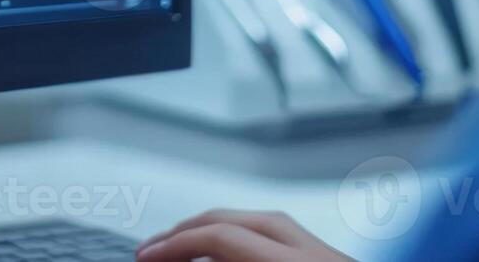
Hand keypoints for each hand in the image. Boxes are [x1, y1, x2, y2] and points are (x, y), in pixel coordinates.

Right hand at [136, 209, 355, 261]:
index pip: (223, 239)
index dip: (175, 246)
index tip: (145, 258)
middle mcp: (319, 257)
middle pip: (241, 220)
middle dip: (190, 230)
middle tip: (155, 249)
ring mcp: (333, 260)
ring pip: (266, 224)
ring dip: (220, 230)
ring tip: (188, 248)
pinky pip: (286, 241)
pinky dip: (251, 242)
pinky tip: (234, 259)